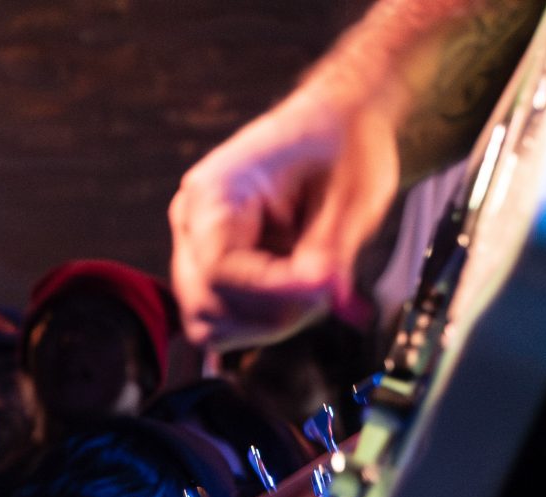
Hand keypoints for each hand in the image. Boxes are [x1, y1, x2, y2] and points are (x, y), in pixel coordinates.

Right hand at [168, 80, 398, 349]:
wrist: (338, 124)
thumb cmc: (344, 145)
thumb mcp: (352, 194)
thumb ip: (330, 249)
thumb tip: (320, 293)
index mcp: (214, 193)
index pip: (220, 271)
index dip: (273, 293)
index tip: (326, 290)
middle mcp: (193, 222)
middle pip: (207, 304)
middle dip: (272, 312)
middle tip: (327, 290)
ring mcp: (197, 248)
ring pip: (209, 322)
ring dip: (266, 321)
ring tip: (313, 289)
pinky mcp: (212, 268)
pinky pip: (221, 319)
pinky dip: (259, 320)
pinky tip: (294, 294)